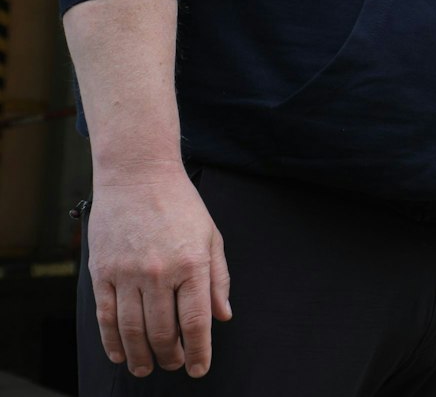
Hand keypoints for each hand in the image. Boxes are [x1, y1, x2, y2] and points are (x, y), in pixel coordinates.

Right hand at [85, 169, 231, 378]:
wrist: (137, 175)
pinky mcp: (102, 272)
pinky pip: (105, 316)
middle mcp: (159, 273)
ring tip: (146, 368)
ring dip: (140, 355)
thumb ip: (218, 279)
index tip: (199, 369)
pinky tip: (119, 353)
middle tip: (174, 365)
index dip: (198, 351)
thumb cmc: (180, 204)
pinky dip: (111, 340)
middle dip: (169, 356)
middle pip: (162, 331)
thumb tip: (223, 316)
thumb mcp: (211, 237)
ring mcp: (127, 274)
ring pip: (131, 330)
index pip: (196, 322)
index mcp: (191, 265)